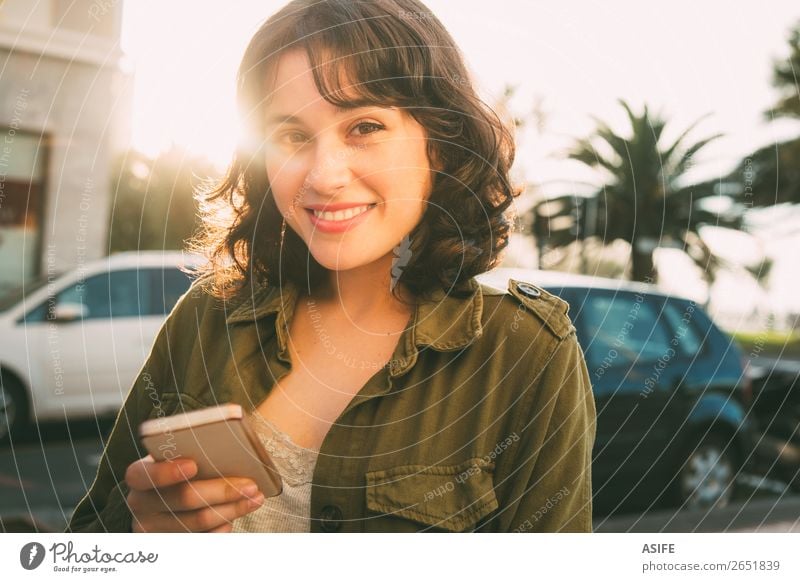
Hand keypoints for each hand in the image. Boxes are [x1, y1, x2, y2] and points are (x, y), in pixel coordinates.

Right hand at [125, 455, 264, 531]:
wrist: (170, 498)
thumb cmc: (182, 467)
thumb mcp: (179, 456)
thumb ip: (193, 450)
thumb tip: (229, 442)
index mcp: (138, 476)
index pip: (144, 474)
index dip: (167, 471)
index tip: (194, 465)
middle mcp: (140, 504)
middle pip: (184, 498)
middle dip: (223, 490)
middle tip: (251, 485)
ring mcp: (153, 529)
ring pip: (198, 521)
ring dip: (232, 509)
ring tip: (255, 498)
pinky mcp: (170, 546)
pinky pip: (203, 538)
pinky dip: (223, 526)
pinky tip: (237, 513)